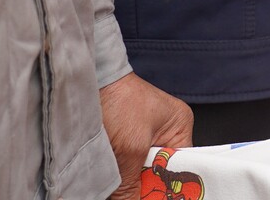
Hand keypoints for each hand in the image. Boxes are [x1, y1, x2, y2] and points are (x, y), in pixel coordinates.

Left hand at [99, 72, 191, 199]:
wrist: (86, 82)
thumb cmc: (117, 99)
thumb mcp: (130, 147)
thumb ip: (133, 183)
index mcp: (179, 126)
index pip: (183, 167)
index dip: (169, 186)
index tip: (155, 196)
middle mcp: (166, 132)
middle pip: (161, 173)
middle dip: (146, 184)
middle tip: (131, 193)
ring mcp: (144, 137)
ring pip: (141, 173)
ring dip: (130, 180)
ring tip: (119, 184)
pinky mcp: (124, 141)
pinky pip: (127, 167)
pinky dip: (119, 175)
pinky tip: (113, 179)